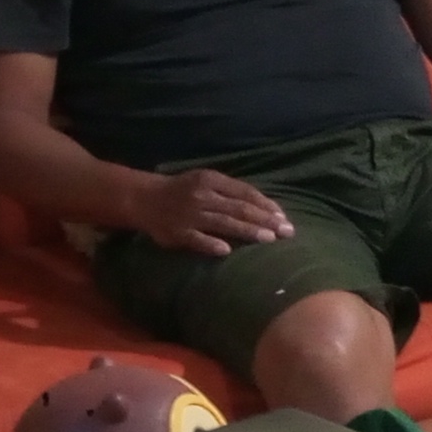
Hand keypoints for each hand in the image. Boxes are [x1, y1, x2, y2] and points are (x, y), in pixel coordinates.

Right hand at [131, 168, 292, 257]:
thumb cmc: (184, 190)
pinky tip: (226, 251)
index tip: (284, 218)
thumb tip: (267, 207)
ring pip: (223, 223)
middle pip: (239, 208)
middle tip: (286, 232)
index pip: (245, 193)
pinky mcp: (177, 232)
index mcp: (212, 180)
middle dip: (265, 220)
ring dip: (247, 231)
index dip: (266, 205)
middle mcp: (202, 196)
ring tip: (268, 239)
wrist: (145, 198)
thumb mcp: (207, 181)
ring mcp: (189, 214)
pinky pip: (196, 239)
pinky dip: (210, 244)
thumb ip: (232, 191)